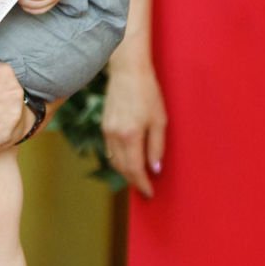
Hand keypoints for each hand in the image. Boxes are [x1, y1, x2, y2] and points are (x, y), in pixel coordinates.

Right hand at [102, 56, 166, 197]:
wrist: (128, 72)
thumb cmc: (148, 93)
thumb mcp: (159, 120)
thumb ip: (157, 147)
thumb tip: (155, 169)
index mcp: (130, 136)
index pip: (135, 169)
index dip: (142, 184)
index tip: (150, 193)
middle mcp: (115, 136)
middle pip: (122, 168)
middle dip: (134, 181)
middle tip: (145, 189)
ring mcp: (107, 130)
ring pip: (114, 160)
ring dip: (125, 172)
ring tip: (138, 177)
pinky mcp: (104, 125)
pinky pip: (110, 150)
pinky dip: (119, 160)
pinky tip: (128, 160)